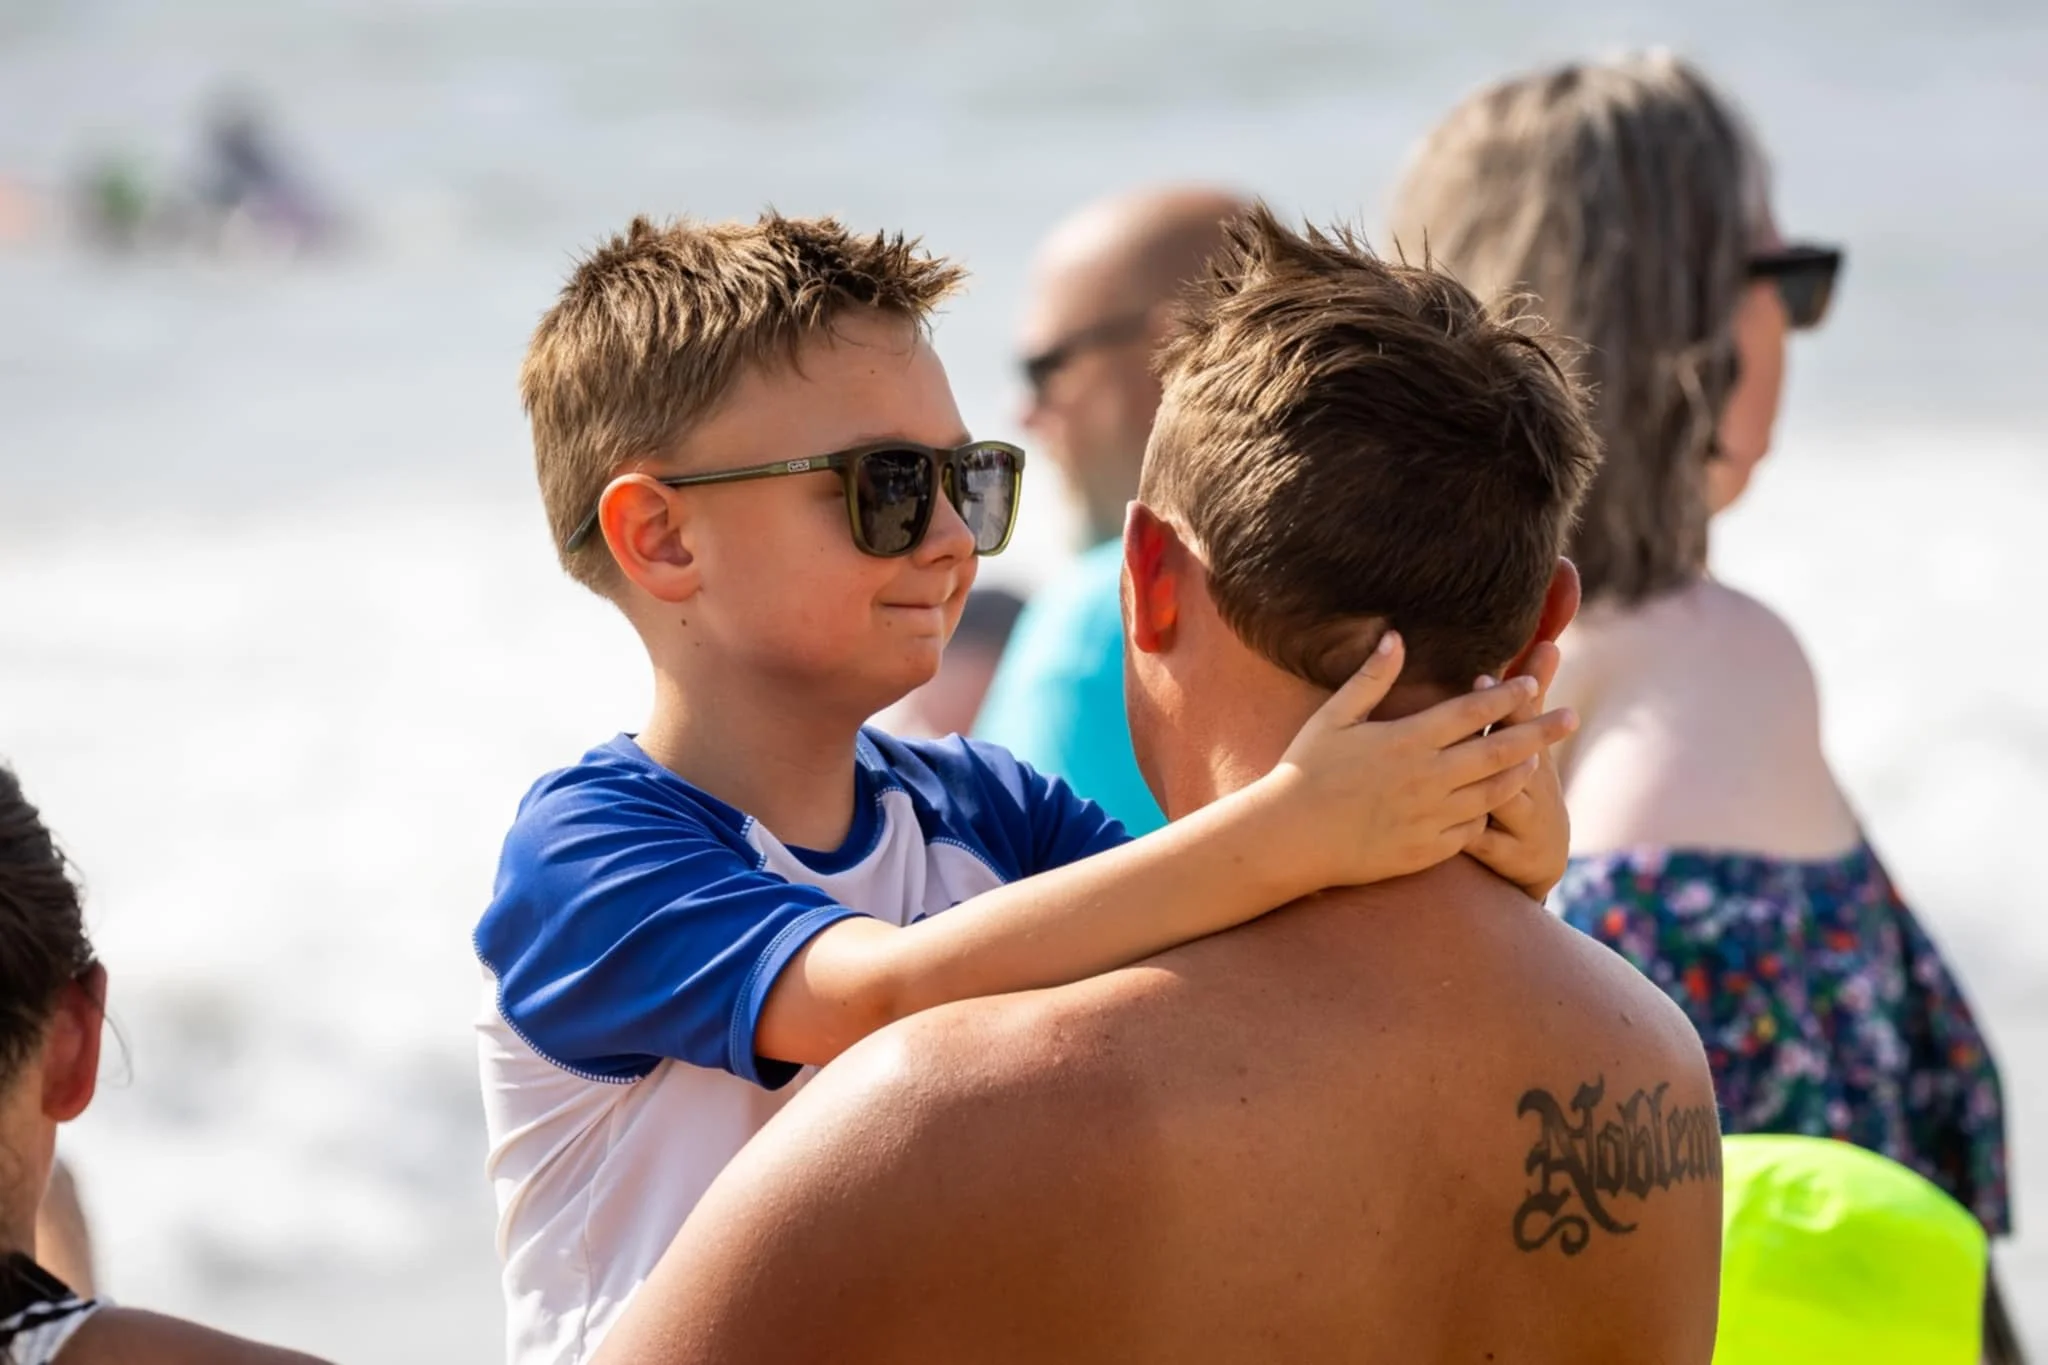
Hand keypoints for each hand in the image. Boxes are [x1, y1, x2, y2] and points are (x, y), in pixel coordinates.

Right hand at [1264, 632, 1578, 889]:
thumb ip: (1370, 679)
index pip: (1472, 711)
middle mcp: (1426, 778)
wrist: (1289, 839)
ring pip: (1493, 792)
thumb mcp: (1332, 718)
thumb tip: (1396, 637)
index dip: (1507, 694)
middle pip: (1499, 750)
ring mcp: (1430, 817)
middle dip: (1540, 732)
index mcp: (1406, 740)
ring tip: (1539, 761)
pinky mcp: (1426, 850)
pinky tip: (1492, 804)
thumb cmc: (1304, 771)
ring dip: (1520, 773)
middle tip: (1572, 718)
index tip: (1531, 680)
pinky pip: (1471, 831)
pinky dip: (1485, 814)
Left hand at [1465, 640, 1571, 900]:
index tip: (1479, 675)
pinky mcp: (1504, 853)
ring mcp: (1520, 821)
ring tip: (1450, 776)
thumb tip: (1547, 641)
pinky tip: (1449, 831)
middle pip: (1511, 757)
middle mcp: (1530, 785)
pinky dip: (1472, 836)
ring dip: (1484, 788)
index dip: (1503, 699)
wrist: (1541, 853)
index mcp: (1531, 751)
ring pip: (1500, 802)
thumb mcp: (1533, 739)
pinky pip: (1485, 843)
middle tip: (1467, 716)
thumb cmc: (1529, 781)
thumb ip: (1533, 692)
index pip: (1517, 720)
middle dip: (1496, 736)